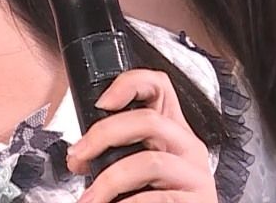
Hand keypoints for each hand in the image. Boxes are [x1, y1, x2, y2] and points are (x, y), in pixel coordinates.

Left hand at [65, 69, 217, 202]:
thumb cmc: (158, 200)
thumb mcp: (140, 169)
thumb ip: (116, 153)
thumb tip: (78, 155)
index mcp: (173, 131)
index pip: (159, 86)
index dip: (130, 84)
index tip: (100, 103)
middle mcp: (189, 147)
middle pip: (149, 120)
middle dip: (104, 135)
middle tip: (78, 156)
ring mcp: (196, 175)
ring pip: (150, 162)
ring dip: (109, 181)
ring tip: (91, 199)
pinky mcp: (197, 202)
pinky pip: (156, 199)